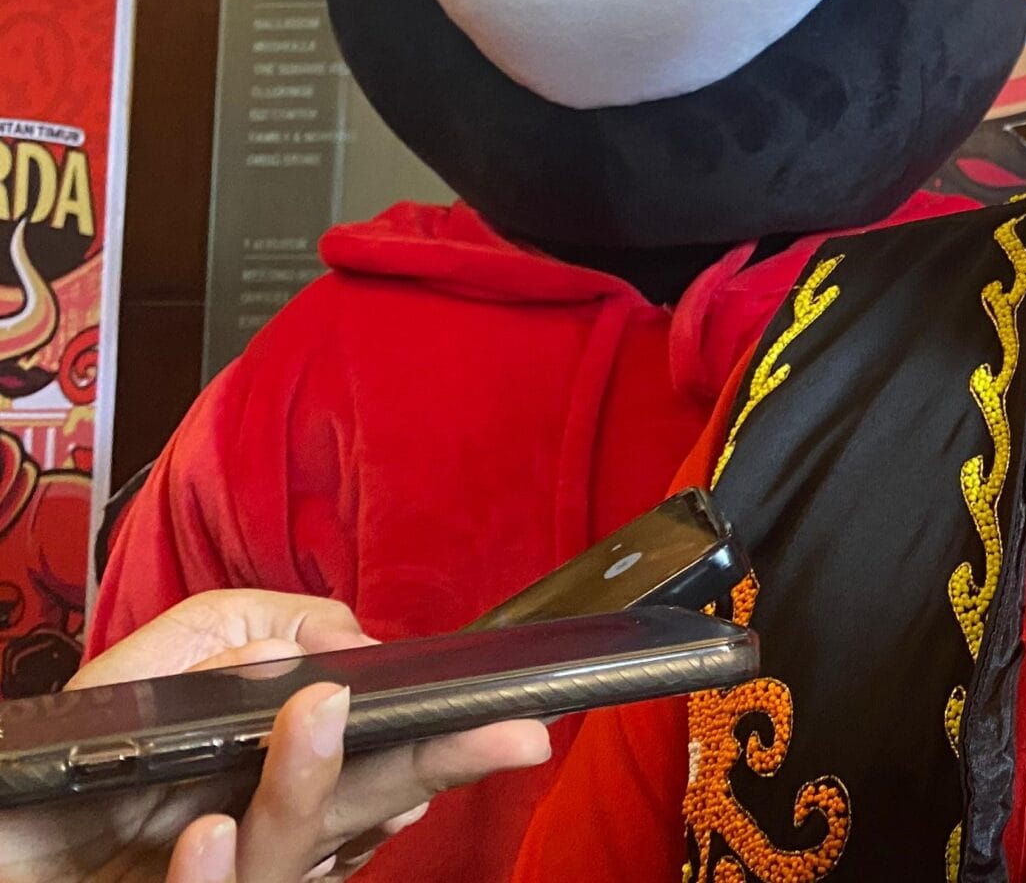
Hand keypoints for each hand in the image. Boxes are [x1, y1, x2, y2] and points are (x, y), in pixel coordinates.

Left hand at [0, 591, 549, 882]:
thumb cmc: (52, 775)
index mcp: (262, 790)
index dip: (442, 752)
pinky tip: (207, 833)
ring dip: (310, 789)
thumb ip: (236, 631)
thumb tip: (337, 644)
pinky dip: (206, 876)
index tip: (509, 725)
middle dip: (435, 769)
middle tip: (507, 737)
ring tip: (321, 716)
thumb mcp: (143, 672)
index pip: (374, 777)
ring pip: (284, 859)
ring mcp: (207, 881)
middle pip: (358, 816)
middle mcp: (248, 847)